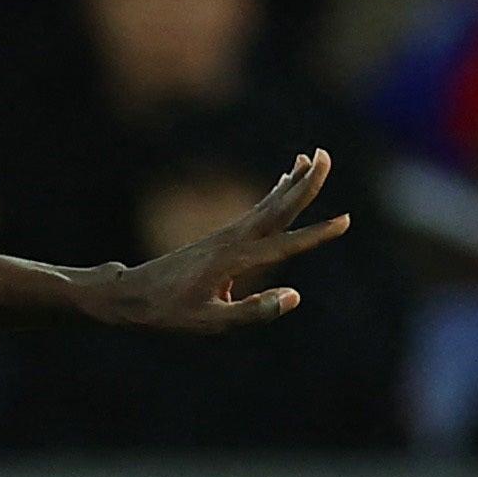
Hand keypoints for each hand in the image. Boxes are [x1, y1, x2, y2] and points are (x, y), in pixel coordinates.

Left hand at [90, 150, 352, 334]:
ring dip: (291, 182)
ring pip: (267, 205)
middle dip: (305, 183)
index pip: (285, 243)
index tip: (345, 220)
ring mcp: (226, 236)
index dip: (317, 233)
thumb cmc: (171, 313)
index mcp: (235, 260)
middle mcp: (233, 241)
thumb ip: (255, 310)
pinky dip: (273, 196)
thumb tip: (295, 296)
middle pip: (277, 207)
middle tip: (325, 154)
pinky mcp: (220, 238)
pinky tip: (282, 185)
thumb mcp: (212, 321)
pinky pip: (256, 212)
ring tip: (311, 158)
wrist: (133, 294)